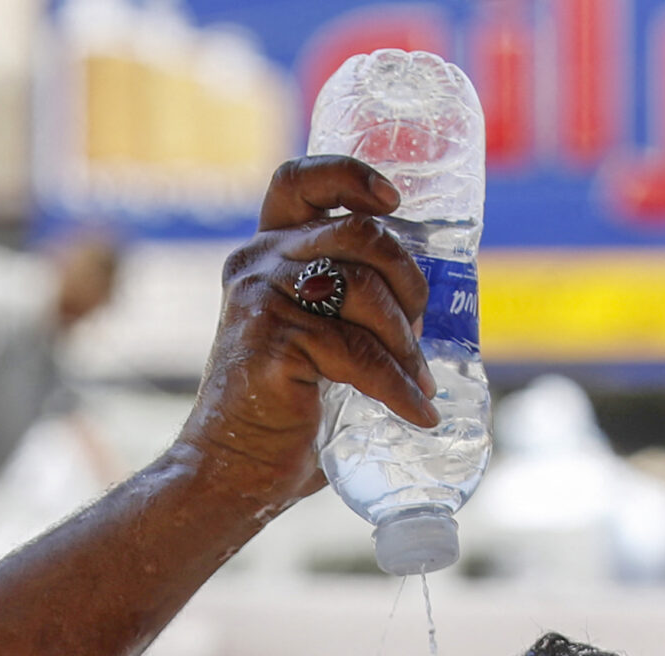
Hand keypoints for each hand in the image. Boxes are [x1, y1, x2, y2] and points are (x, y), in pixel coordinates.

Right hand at [173, 156, 436, 509]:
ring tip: (418, 377)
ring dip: (406, 337)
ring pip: (365, 288)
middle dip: (408, 276)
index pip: (298, 182)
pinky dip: (398, 386)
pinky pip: (360, 353)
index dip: (350, 175)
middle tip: (420, 327)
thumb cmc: (281, 412)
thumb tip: (433, 303)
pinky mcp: (275, 341)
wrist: (231, 470)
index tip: (394, 201)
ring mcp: (261, 299)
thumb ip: (347, 307)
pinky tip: (416, 411)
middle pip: (359, 232)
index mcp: (265, 254)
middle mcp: (257, 264)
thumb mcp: (314, 339)